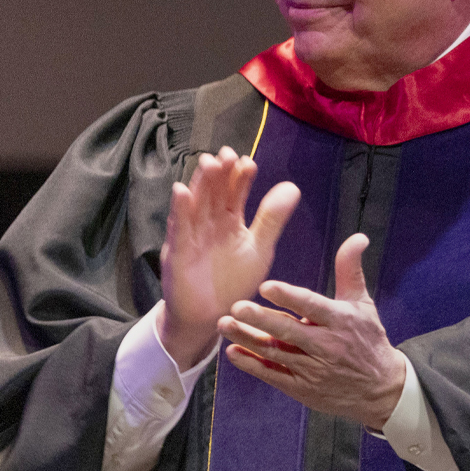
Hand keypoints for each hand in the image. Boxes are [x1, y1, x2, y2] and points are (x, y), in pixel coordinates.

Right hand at [159, 147, 298, 368]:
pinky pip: (179, 228)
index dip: (240, 177)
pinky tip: (181, 191)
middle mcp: (208, 223)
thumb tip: (292, 186)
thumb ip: (271, 219)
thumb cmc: (233, 281)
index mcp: (229, 221)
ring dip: (200, 183)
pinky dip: (179, 209)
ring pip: (195, 204)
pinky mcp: (177, 252)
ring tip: (208, 163)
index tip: (249, 162)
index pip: (235, 193)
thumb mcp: (259, 249)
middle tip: (228, 154)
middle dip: (220, 174)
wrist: (209, 316)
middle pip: (214, 192)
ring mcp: (191, 235)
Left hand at [219, 233, 404, 429]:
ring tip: (224, 324)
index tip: (266, 286)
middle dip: (261, 319)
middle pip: (288, 331)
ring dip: (247, 339)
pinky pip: (273, 376)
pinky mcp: (302, 388)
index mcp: (340, 321)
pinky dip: (252, 365)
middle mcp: (326, 345)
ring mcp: (313, 369)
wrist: (381, 389)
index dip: (289, 297)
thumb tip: (358, 236)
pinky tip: (232, 351)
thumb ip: (350, 270)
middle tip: (236, 307)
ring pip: (275, 352)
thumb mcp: (362, 304)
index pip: (312, 306)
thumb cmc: (367, 339)